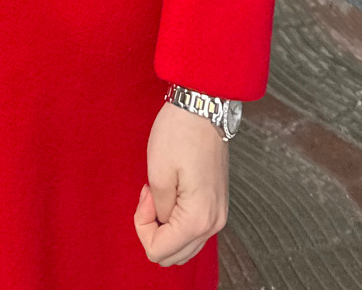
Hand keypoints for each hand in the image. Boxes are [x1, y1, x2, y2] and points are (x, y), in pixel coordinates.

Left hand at [134, 103, 228, 266]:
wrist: (204, 106)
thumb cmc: (180, 133)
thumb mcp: (157, 173)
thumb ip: (155, 211)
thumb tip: (160, 222)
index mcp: (198, 219)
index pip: (159, 251)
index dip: (142, 226)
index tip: (145, 195)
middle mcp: (214, 223)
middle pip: (173, 255)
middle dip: (153, 230)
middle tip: (149, 196)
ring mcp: (218, 214)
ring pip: (184, 246)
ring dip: (165, 227)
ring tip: (159, 193)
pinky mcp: (217, 204)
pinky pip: (193, 230)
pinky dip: (177, 220)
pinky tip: (171, 193)